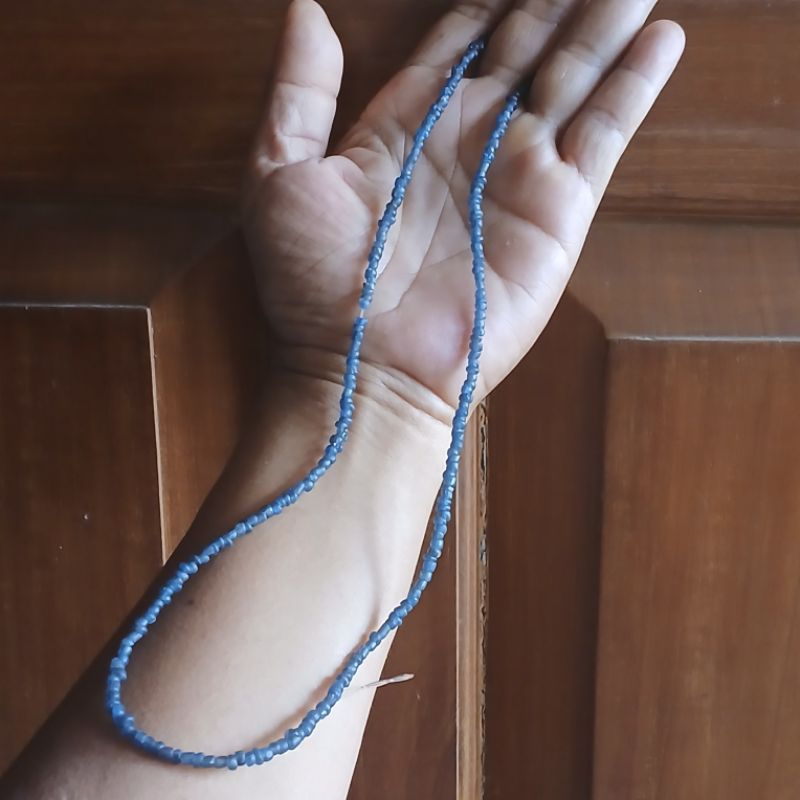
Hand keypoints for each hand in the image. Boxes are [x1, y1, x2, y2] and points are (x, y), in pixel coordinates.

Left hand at [243, 0, 683, 421]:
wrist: (365, 370)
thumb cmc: (313, 286)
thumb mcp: (281, 175)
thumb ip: (298, 91)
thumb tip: (305, 10)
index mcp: (405, 125)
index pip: (458, 40)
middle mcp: (467, 141)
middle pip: (525, 45)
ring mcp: (517, 173)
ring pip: (572, 74)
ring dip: (603, 22)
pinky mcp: (557, 211)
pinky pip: (603, 132)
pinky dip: (633, 84)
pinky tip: (662, 36)